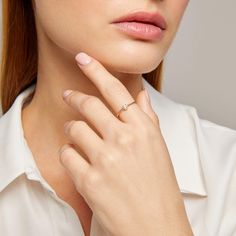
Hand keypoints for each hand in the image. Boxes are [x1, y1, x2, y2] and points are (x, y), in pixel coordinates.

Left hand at [59, 52, 192, 235]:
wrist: (155, 225)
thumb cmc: (158, 187)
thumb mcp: (158, 148)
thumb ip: (147, 118)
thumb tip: (141, 96)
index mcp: (143, 128)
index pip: (115, 90)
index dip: (97, 70)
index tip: (84, 58)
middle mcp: (124, 138)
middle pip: (89, 104)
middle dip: (75, 97)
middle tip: (68, 95)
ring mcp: (105, 158)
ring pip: (74, 128)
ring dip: (72, 130)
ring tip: (76, 137)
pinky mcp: (89, 179)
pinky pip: (67, 154)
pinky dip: (69, 154)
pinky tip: (79, 161)